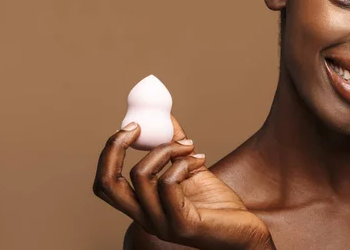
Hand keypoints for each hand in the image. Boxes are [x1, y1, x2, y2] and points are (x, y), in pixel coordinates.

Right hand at [93, 115, 274, 249]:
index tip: (132, 127)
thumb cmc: (218, 204)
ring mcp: (161, 224)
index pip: (105, 184)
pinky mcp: (182, 225)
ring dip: (167, 149)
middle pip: (107, 183)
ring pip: (141, 175)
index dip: (109, 152)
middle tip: (136, 127)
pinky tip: (199, 161)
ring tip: (190, 147)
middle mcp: (145, 217)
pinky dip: (181, 163)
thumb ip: (174, 148)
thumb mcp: (190, 169)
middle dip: (115, 147)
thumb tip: (165, 117)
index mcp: (142, 206)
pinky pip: (168, 183)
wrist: (245, 231)